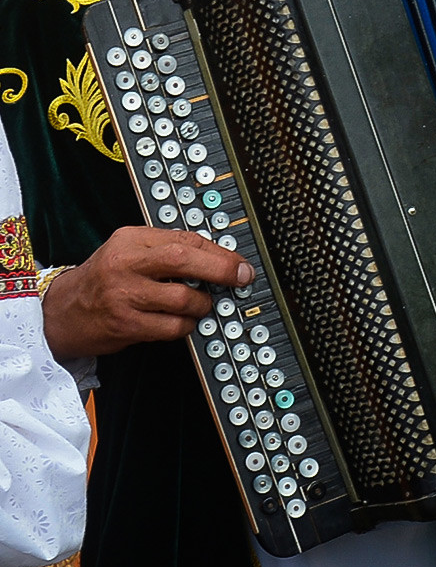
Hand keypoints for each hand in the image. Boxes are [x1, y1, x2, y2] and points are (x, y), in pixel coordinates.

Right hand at [42, 227, 254, 358]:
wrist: (64, 312)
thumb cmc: (105, 279)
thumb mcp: (130, 251)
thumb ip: (168, 249)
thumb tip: (220, 258)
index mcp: (131, 240)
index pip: (184, 239)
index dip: (219, 252)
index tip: (239, 263)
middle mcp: (126, 264)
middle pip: (184, 260)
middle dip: (221, 270)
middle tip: (241, 279)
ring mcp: (124, 296)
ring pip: (183, 299)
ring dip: (202, 305)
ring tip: (200, 305)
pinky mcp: (126, 324)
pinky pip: (173, 327)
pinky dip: (186, 326)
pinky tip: (181, 321)